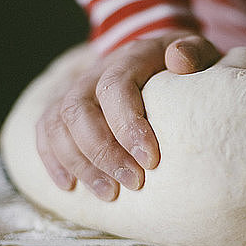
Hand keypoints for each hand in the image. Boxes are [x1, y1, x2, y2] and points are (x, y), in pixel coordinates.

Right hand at [36, 31, 219, 200]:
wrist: (162, 54)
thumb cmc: (186, 63)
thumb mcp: (200, 51)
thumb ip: (194, 51)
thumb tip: (179, 60)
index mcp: (130, 56)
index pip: (115, 87)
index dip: (127, 125)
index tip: (151, 160)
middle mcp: (97, 70)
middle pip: (79, 108)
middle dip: (103, 152)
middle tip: (133, 183)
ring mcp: (79, 87)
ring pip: (58, 122)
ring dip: (79, 162)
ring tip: (109, 193)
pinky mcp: (68, 106)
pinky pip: (45, 129)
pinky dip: (53, 159)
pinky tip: (70, 186)